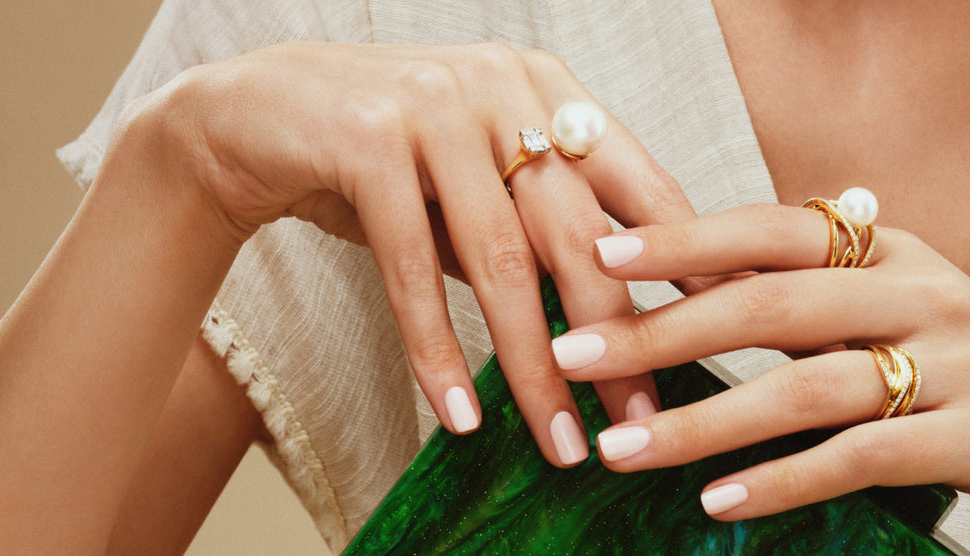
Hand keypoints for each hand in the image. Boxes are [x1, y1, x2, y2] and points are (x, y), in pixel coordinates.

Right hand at [108, 42, 698, 465]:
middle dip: (616, 340)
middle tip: (641, 421)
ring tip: (559, 440)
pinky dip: (437, 348)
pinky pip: (412, 268)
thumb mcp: (474, 189)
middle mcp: (501, 84)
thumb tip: (632, 326)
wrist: (246, 121)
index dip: (687, 265)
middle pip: (580, 231)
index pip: (640, 185)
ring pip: (501, 258)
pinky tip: (459, 412)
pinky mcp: (368, 138)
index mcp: (545, 87)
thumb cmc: (377, 166)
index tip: (723, 340)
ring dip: (533, 363)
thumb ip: (541, 233)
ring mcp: (435, 104)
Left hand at [553, 203, 969, 553]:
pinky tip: (720, 502)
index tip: (599, 251)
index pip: (777, 228)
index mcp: (905, 256)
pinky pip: (859, 453)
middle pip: (772, 297)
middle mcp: (930, 292)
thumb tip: (703, 302)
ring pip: (805, 380)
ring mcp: (962, 361)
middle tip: (576, 349)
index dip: (684, 234)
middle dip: (663, 326)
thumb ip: (828, 314)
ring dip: (703, 419)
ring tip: (623, 448)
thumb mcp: (918, 337)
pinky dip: (782, 478)